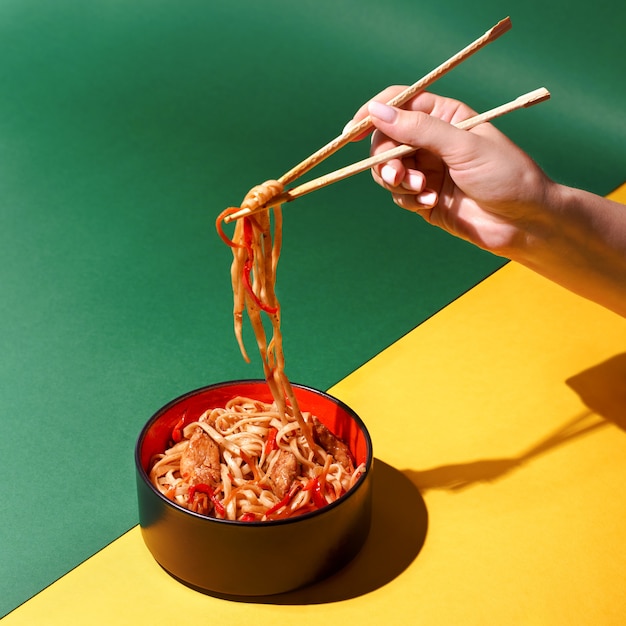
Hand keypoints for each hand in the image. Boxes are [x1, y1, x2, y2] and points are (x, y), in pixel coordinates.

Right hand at [349, 88, 552, 255]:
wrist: (525, 222)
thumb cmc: (504, 175)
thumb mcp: (462, 145)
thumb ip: (418, 128)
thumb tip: (376, 111)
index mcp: (444, 117)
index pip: (398, 104)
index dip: (372, 115)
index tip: (351, 132)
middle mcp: (431, 142)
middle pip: (386, 141)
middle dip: (386, 159)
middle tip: (396, 175)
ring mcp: (427, 170)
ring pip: (388, 171)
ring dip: (398, 181)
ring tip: (422, 191)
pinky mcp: (424, 198)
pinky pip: (400, 195)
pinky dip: (410, 199)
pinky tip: (432, 203)